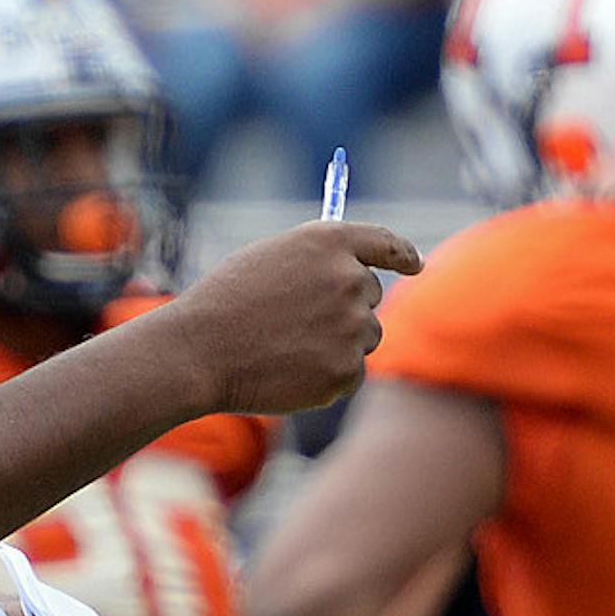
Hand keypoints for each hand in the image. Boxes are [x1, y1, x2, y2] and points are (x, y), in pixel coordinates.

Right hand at [153, 222, 424, 415]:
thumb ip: (319, 260)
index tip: (415, 265)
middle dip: (346, 306)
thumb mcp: (272, 258)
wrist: (199, 351)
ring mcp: (352, 327)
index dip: (404, 255)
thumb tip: (355, 274)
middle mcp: (350, 279)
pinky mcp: (347, 370)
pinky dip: (326, 374)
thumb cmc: (226, 301)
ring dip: (338, 341)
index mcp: (329, 242)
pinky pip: (351, 371)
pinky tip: (287, 369)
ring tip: (286, 345)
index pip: (386, 243)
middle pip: (371, 295)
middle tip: (299, 319)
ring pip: (365, 336)